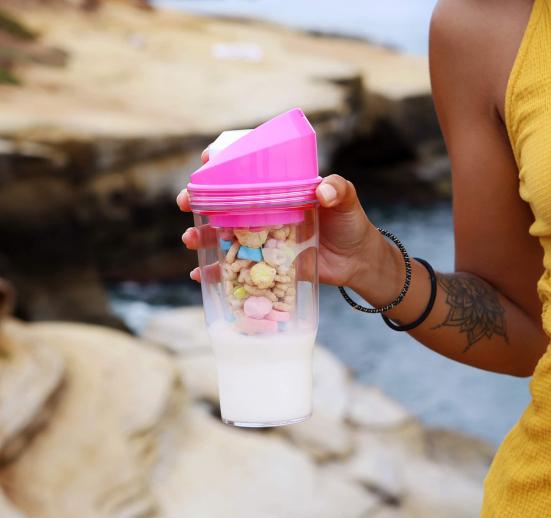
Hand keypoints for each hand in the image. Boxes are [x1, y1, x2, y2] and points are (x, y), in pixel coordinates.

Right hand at [177, 149, 402, 305]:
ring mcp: (261, 240)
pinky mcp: (264, 265)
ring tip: (190, 240)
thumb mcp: (347, 201)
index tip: (206, 162)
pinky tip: (200, 275)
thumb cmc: (351, 224)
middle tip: (185, 202)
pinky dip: (216, 272)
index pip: (246, 173)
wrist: (357, 261)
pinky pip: (235, 268)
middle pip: (224, 204)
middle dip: (200, 202)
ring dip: (201, 237)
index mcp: (278, 191)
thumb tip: (323, 191)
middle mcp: (264, 213)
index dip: (223, 166)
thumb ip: (339, 190)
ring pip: (223, 235)